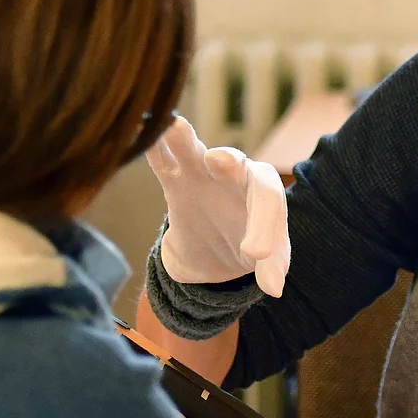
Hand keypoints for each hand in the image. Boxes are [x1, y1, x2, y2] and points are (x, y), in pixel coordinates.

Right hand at [147, 116, 290, 296]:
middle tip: (219, 161)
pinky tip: (144, 130)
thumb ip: (271, 267)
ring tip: (175, 127)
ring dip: (184, 139)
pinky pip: (163, 160)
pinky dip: (155, 146)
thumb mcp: (268, 259)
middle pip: (236, 164)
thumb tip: (274, 290)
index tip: (255, 255)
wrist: (221, 247)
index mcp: (266, 191)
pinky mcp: (175, 180)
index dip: (263, 226)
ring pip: (194, 150)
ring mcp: (204, 173)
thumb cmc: (252, 242)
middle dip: (229, 161)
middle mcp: (237, 174)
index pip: (269, 202)